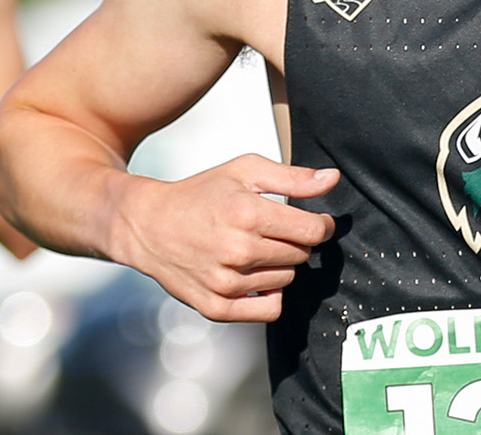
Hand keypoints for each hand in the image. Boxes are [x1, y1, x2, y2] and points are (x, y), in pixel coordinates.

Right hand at [117, 154, 338, 322]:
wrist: (148, 225)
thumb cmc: (200, 194)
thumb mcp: (244, 171)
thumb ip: (293, 177)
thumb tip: (332, 180)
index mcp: (248, 213)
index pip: (313, 231)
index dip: (321, 225)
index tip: (314, 221)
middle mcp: (238, 251)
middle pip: (301, 255)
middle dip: (294, 241)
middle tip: (271, 230)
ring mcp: (226, 283)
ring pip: (287, 279)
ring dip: (280, 265)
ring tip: (254, 249)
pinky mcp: (217, 307)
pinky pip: (270, 309)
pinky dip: (269, 293)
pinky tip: (253, 275)